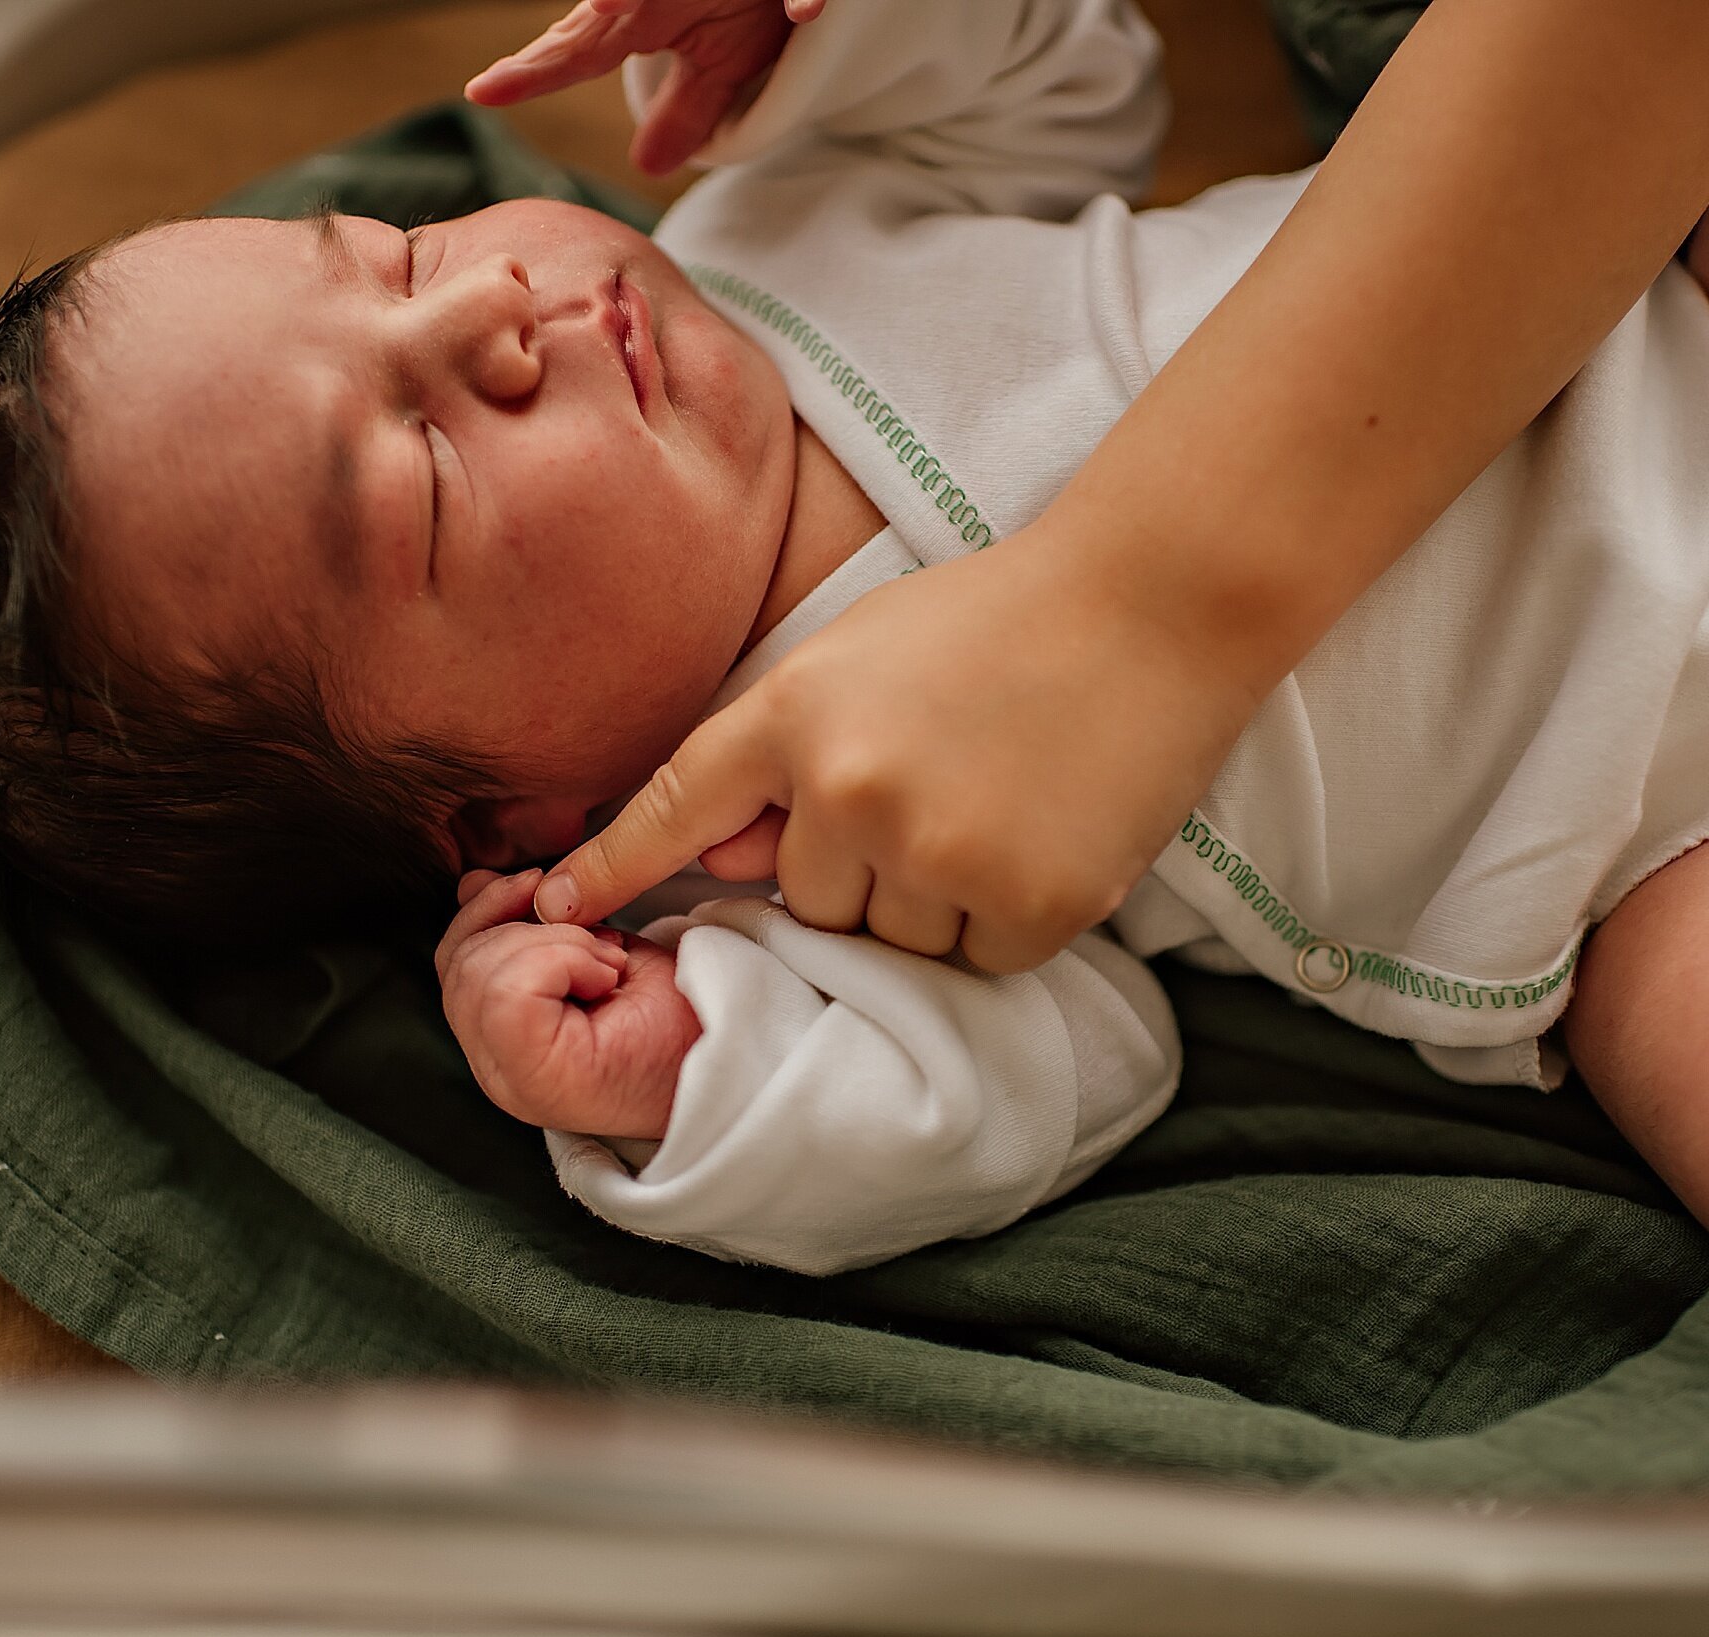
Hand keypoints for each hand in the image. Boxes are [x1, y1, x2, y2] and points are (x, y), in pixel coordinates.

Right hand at [436, 867, 700, 1139]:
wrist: (742, 1061)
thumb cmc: (680, 1016)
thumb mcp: (593, 951)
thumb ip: (530, 927)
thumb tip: (474, 884)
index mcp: (506, 1040)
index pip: (454, 958)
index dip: (494, 914)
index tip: (555, 905)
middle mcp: (496, 1069)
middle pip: (460, 963)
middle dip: (528, 928)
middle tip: (600, 950)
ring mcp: (511, 1080)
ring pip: (477, 973)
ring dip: (553, 944)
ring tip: (607, 969)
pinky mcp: (536, 1082)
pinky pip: (507, 993)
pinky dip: (561, 961)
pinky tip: (606, 980)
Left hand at [464, 0, 824, 175]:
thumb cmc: (755, 2)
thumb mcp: (721, 64)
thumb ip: (685, 110)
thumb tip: (649, 165)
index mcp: (646, 16)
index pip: (582, 48)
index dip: (537, 71)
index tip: (483, 94)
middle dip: (595, 5)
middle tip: (564, 25)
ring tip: (609, 4)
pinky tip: (803, 14)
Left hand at [531, 526, 1271, 973]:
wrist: (1155, 603)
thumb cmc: (1001, 621)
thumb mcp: (861, 655)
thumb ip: (784, 755)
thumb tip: (725, 867)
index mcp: (797, 713)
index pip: (677, 806)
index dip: (612, 867)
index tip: (553, 911)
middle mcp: (851, 790)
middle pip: (810, 903)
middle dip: (864, 867)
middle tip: (946, 782)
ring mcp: (938, 853)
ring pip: (892, 940)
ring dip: (935, 898)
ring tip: (1001, 800)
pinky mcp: (1026, 904)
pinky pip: (977, 960)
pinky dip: (1005, 919)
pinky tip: (1044, 836)